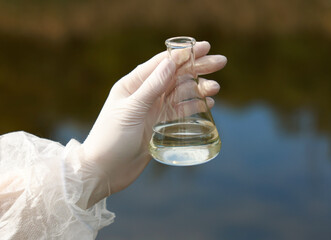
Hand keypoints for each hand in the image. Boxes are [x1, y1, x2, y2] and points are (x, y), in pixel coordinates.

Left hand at [81, 41, 226, 205]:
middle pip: (176, 76)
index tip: (203, 47)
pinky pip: (181, 112)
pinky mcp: (160, 126)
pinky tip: (208, 103)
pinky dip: (195, 106)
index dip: (183, 54)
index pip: (162, 64)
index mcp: (133, 84)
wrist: (104, 170)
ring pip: (181, 94)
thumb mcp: (131, 110)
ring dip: (199, 88)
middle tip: (221, 62)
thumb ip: (152, 87)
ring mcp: (154, 110)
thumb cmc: (111, 138)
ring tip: (216, 87)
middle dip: (197, 68)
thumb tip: (171, 62)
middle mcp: (145, 94)